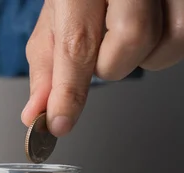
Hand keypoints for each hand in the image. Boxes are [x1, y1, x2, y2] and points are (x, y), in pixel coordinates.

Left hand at [22, 0, 183, 136]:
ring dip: (141, 56)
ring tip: (123, 31)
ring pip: (164, 47)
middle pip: (129, 45)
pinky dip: (164, 47)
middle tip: (101, 42)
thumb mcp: (57, 16)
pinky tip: (150, 29)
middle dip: (110, 62)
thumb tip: (36, 112)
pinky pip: (182, 39)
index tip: (59, 123)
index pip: (77, 43)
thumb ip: (46, 65)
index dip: (68, 91)